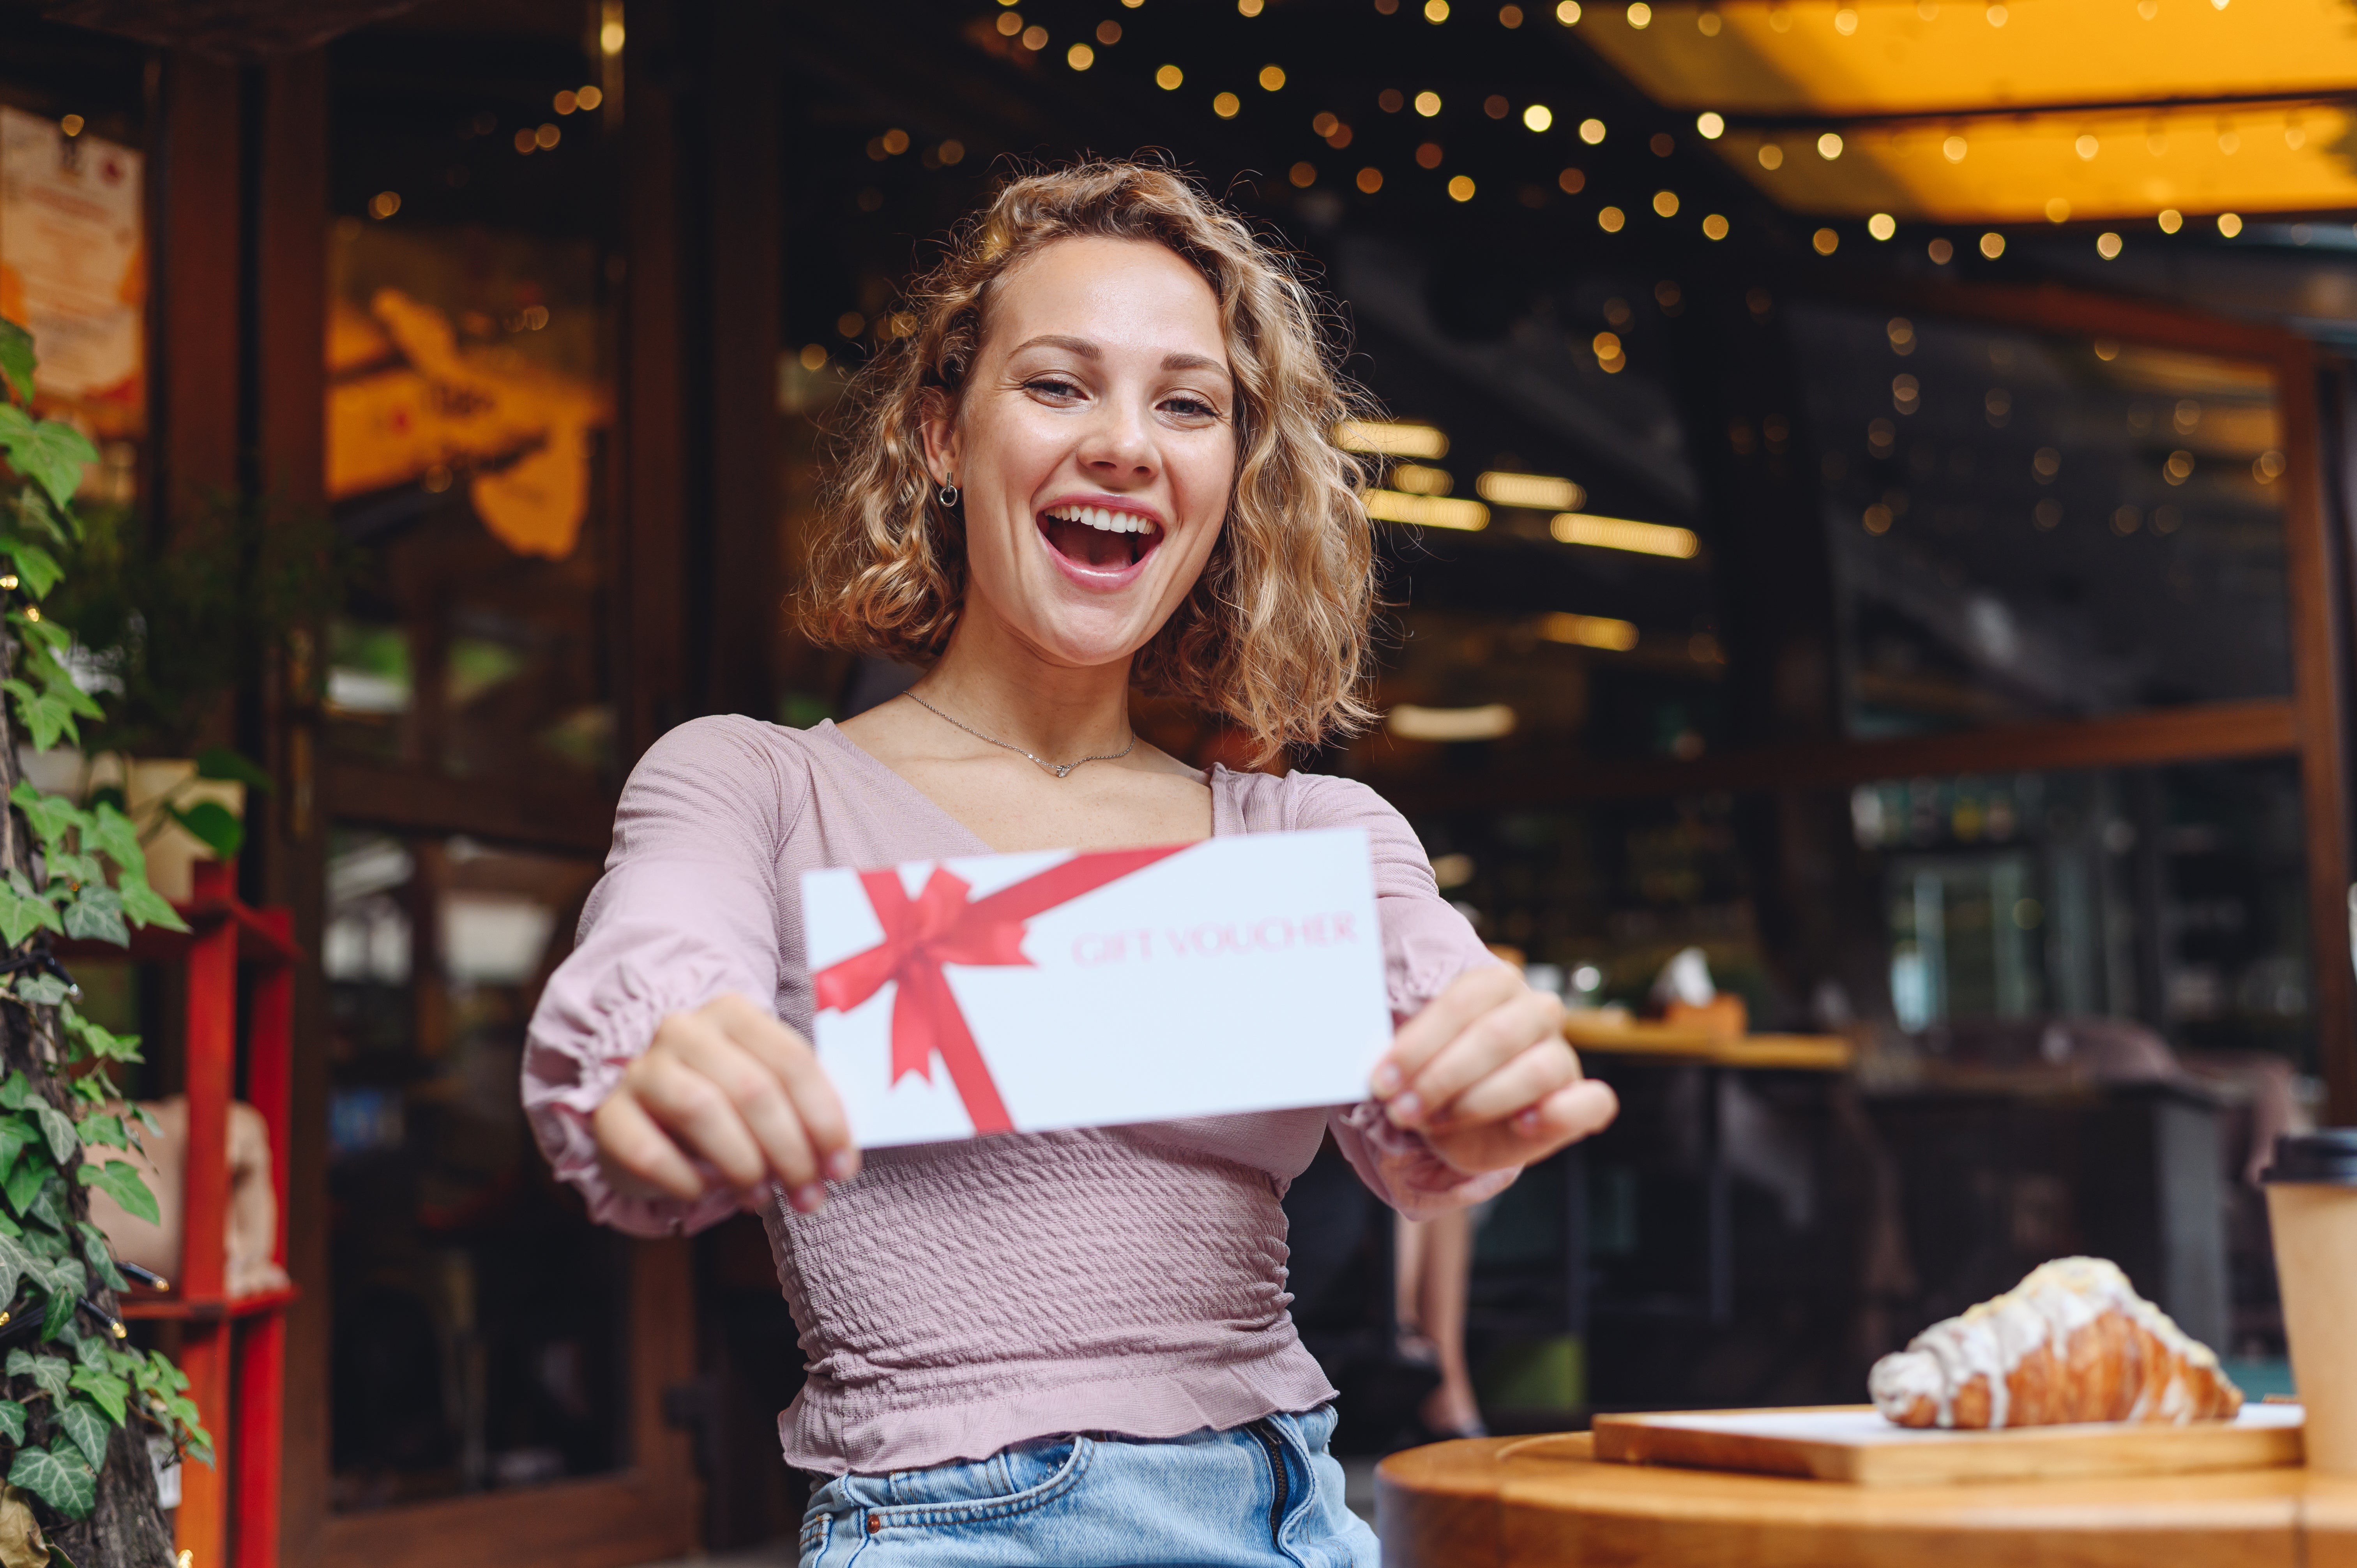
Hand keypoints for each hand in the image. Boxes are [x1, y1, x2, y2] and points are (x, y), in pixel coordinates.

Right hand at [590, 993, 858, 1213]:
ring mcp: (641, 1068)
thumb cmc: (722, 1102)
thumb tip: (839, 1162)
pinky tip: (707, 1193)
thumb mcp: (764, 1089)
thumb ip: (799, 1110)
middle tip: (808, 1195)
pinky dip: (686, 1180)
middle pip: (752, 1089)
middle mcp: (683, 1029)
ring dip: (743, 1164)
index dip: (825, 1119)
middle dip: (790, 1151)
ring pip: (702, 1110)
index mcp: (733, 1013)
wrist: (647, 1109)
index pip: (793, 1061)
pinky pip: (649, 1151)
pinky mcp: (609, 1113)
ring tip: (762, 1196)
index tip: (843, 1167)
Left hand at [1370, 965, 1617, 1173]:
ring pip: (1536, 1069)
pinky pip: (1592, 1102)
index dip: (1418, 1044)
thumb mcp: (1415, 1063)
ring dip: (1477, 1101)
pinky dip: (1561, 1113)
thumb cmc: (1439, 1081)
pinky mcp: (1582, 1098)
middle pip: (1494, 1035)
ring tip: (1435, 1122)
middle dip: (1440, 1077)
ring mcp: (1562, 1053)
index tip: (1381, 1081)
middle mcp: (1536, 1010)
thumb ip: (1403, 1056)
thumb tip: (1375, 1068)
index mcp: (1495, 984)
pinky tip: (1524, 1124)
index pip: (1460, 1003)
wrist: (1468, 1125)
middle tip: (1400, 1110)